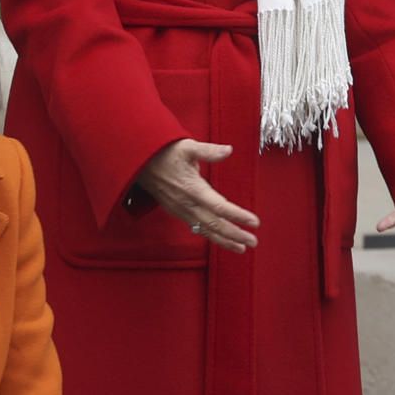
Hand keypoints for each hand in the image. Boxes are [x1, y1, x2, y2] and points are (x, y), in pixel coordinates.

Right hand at [133, 139, 260, 252]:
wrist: (140, 162)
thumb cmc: (165, 152)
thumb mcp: (187, 146)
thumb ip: (209, 151)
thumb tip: (228, 150)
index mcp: (192, 188)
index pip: (219, 206)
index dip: (237, 216)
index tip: (254, 222)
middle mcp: (187, 204)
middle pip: (215, 224)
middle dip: (235, 234)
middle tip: (254, 241)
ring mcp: (181, 210)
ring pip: (206, 230)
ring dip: (224, 240)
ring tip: (242, 247)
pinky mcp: (178, 212)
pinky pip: (197, 228)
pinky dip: (211, 236)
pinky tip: (221, 240)